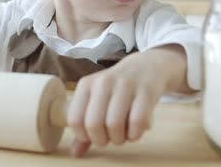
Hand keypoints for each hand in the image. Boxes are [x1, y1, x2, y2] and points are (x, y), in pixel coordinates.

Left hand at [67, 45, 190, 156]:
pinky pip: (137, 122)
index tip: (93, 136)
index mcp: (86, 84)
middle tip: (109, 138)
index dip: (83, 135)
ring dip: (119, 139)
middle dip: (101, 140)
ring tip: (122, 135)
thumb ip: (86, 126)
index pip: (74, 119)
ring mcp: (125, 85)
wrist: (146, 67)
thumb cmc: (117, 89)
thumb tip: (75, 152)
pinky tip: (135, 131)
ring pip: (114, 124)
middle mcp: (103, 82)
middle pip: (93, 124)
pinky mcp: (146, 91)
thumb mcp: (97, 100)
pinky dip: (135, 134)